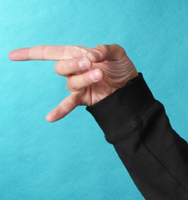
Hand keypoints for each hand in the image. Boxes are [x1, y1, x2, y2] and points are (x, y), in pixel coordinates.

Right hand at [9, 44, 137, 121]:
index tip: (12, 56)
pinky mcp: (84, 98)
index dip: (30, 53)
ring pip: (71, 82)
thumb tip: (91, 56)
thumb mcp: (117, 53)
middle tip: (91, 63)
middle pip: (61, 67)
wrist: (132, 88)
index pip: (48, 52)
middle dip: (74, 64)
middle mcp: (73, 70)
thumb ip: (104, 50)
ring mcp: (78, 85)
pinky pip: (68, 104)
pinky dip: (60, 111)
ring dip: (85, 78)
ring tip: (100, 75)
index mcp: (75, 54)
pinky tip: (50, 118)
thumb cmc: (122, 68)